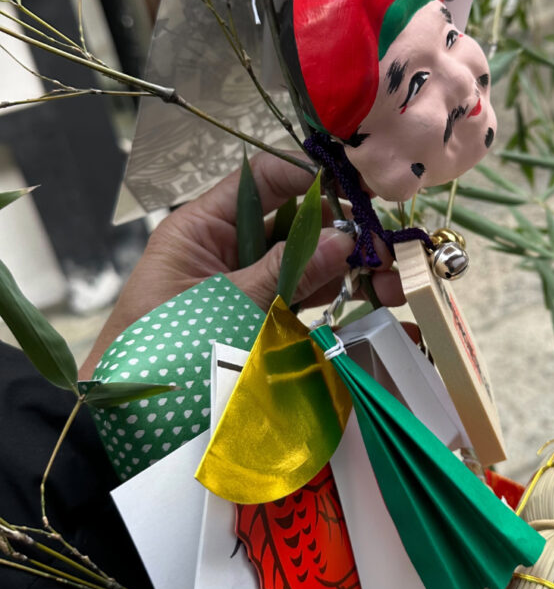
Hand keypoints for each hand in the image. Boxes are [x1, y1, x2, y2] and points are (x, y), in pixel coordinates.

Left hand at [80, 153, 401, 376]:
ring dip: (342, 265)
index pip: (264, 179)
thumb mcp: (228, 304)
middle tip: (381, 246)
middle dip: (338, 229)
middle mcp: (226, 246)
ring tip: (385, 279)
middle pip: (291, 219)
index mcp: (204, 226)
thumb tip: (344, 240)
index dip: (310, 176)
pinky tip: (363, 297)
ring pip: (301, 258)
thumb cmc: (164, 350)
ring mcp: (243, 280)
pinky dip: (328, 295)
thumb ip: (286, 272)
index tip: (358, 186)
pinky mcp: (255, 313)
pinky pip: (297, 292)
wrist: (132, 412)